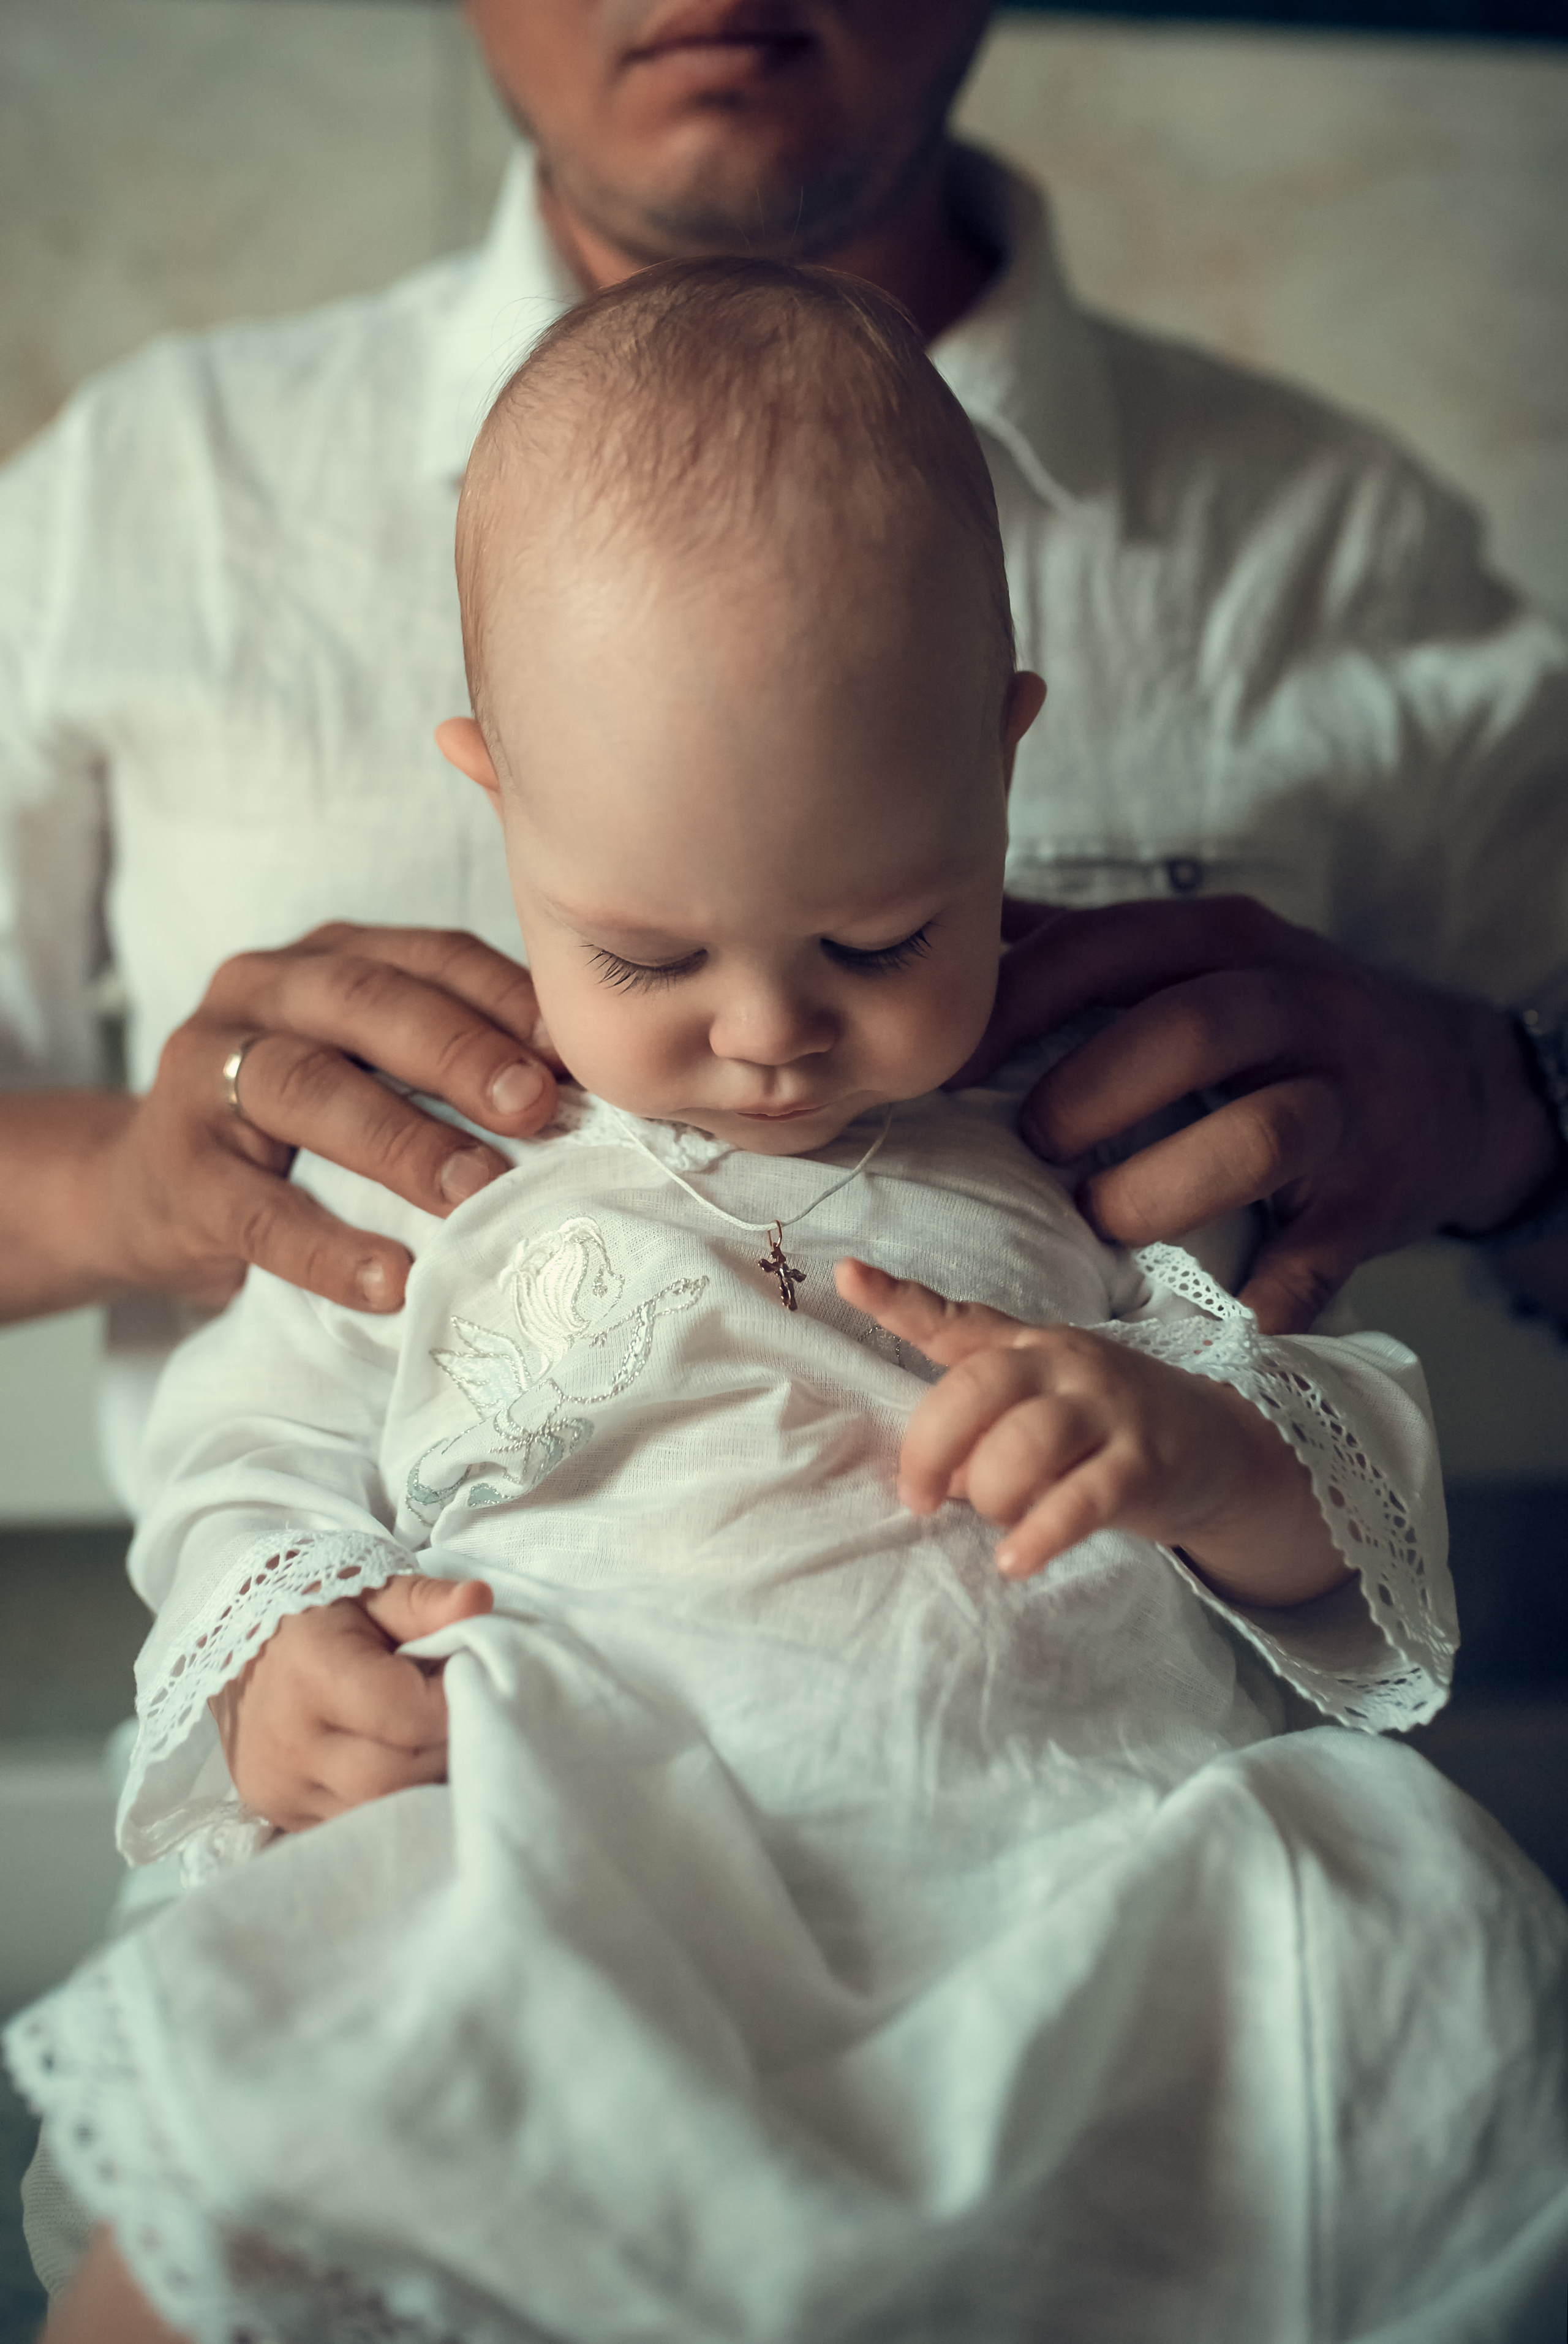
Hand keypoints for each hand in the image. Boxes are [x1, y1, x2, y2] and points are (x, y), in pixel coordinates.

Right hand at [103, 923, 562, 1311]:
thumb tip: (595, 1098)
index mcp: (331, 957)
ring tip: (478, 1194)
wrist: (152, 1192)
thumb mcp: (375, 1072)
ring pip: (308, 1088)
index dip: (507, 998)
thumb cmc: (302, 1131)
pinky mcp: (179, 1169)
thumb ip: (458, 1065)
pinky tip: (391, 1281)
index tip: (577, 1056)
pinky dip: (327, 1247)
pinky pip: (256, 1209)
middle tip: (534, 1107)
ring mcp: (207, 1073)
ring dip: (403, 1142)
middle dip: (459, 1053)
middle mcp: (264, 992)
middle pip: (368, 1004)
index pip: (431, 956)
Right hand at [207, 1572, 493, 1831]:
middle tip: (462, 1717)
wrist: (244, 1643)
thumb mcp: (374, 1591)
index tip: (472, 1681)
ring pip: (378, 1812)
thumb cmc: (321, 1614)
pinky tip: (403, 1770)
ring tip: (433, 1742)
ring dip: (421, 1784)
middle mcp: (288, 1741)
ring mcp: (280, 1786)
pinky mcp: (280, 1812)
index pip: (408, 1715)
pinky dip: (389, 1805)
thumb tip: (480, 1601)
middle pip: (396, 1775)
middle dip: (445, 1750)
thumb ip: (427, 1601)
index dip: (454, 1703)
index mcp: (311, 1672)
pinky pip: (352, 1825)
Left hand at [837, 1258, 1342, 1602]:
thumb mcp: (1042, 1401)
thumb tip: (931, 1480)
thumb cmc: (1104, 1426)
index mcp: (1027, 1345)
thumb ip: (981, 1426)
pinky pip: (1079, 1501)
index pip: (956, 1319)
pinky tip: (1015, 1561)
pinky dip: (1039, 1535)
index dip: (899, 1300)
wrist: (1218, 1444)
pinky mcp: (1143, 1464)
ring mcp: (1107, 1410)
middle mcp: (1064, 1364)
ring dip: (991, 1493)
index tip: (847, 1275)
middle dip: (931, 1446)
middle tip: (920, 1497)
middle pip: (978, 1386)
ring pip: (1026, 1443)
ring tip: (995, 1522)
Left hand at [956, 896, 1559, 1334]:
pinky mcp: (1376, 1197)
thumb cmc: (1280, 1022)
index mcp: (1223, 941)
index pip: (1107, 947)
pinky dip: (1260, 1296)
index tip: (944, 1063)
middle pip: (1191, 1028)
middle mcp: (1294, 1003)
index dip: (1016, 1004)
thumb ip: (1079, 943)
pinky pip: (1317, 1256)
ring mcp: (1345, 1101)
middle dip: (1090, 1092)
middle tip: (1031, 1142)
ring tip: (1099, 1219)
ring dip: (1161, 1188)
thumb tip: (954, 934)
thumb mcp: (1195, 953)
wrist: (1454, 1084)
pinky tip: (1198, 1315)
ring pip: (1263, 1134)